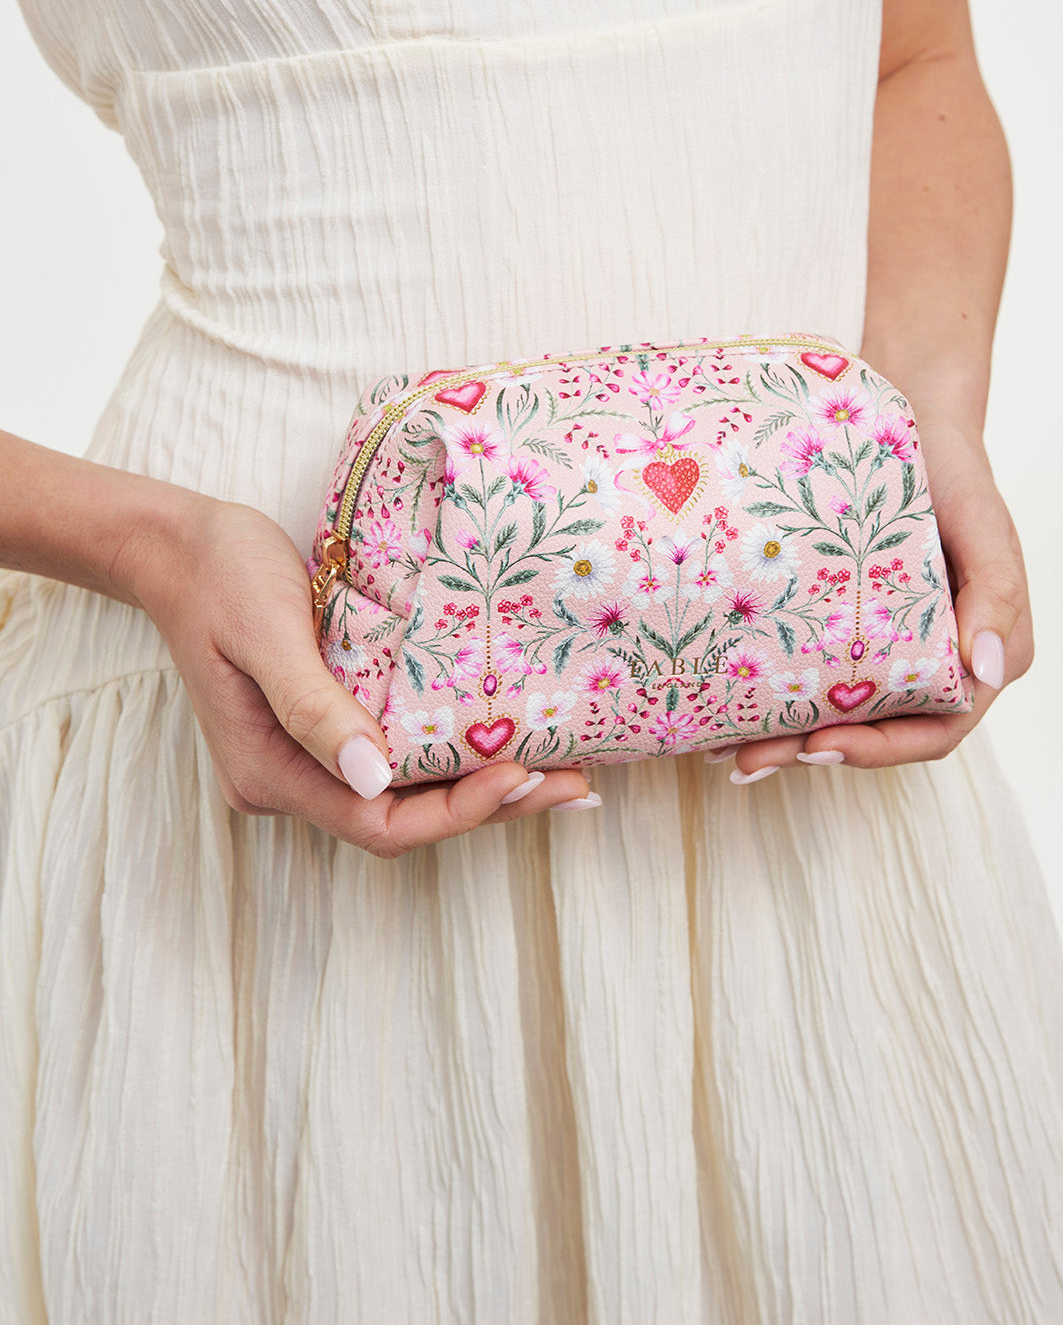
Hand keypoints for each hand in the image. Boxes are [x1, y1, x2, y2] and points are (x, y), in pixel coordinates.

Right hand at [122, 493, 594, 853]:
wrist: (180, 545)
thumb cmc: (220, 576)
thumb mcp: (266, 632)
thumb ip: (314, 708)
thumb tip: (375, 778)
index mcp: (270, 772)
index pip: (378, 824)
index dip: (457, 812)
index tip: (522, 775)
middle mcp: (292, 780)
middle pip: (403, 820)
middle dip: (490, 807)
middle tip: (574, 784)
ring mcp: (309, 758)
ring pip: (406, 794)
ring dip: (482, 786)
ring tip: (563, 771)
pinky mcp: (327, 728)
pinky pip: (399, 758)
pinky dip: (454, 754)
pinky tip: (506, 739)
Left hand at [719, 415, 1033, 777]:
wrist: (913, 416)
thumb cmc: (958, 470)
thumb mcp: (987, 524)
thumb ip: (996, 594)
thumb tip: (985, 669)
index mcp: (982, 654)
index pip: (935, 729)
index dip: (879, 751)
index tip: (821, 746)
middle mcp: (937, 662)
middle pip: (877, 734)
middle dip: (812, 752)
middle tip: (749, 764)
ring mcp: (890, 646)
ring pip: (840, 713)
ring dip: (784, 739)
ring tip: (727, 750)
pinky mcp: (849, 626)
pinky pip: (815, 672)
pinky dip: (776, 695)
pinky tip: (726, 708)